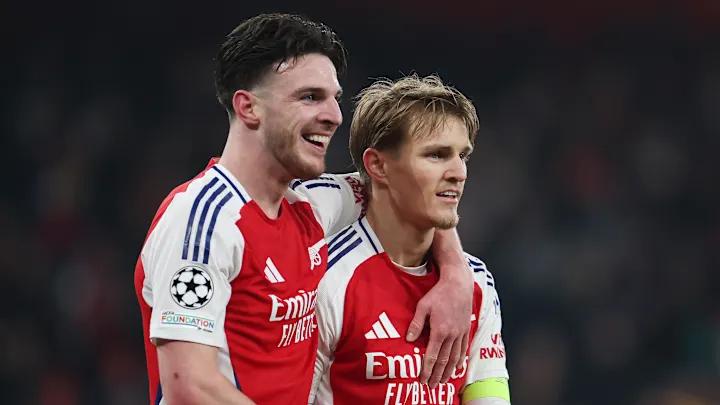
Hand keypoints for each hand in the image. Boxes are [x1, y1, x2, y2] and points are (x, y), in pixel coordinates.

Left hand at [406, 269, 472, 387]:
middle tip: (431, 386)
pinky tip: (457, 367)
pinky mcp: (465, 330)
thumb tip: (409, 339)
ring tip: (443, 381)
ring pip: (455, 358)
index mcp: (440, 330)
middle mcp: (452, 335)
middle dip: (437, 375)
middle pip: (444, 361)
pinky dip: (460, 360)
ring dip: (449, 372)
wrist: (459, 284)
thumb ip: (416, 324)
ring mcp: (460, 333)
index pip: (432, 356)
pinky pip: (463, 349)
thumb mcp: (423, 306)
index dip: (427, 370)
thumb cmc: (439, 293)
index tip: (422, 380)